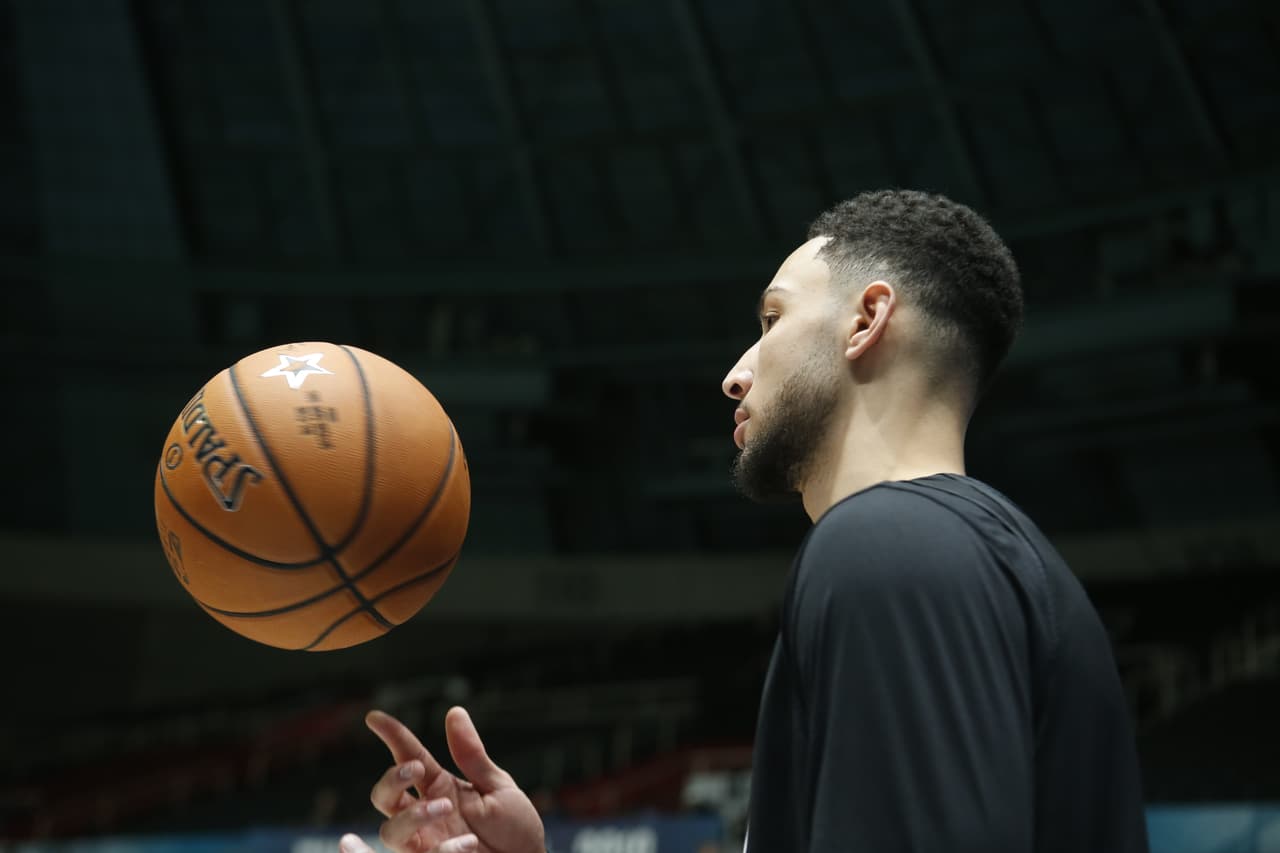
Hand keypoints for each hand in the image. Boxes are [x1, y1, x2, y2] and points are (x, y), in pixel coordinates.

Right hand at [338, 706, 544, 852]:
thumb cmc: (515, 829)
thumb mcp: (498, 788)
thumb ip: (472, 756)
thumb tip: (454, 712)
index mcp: (440, 788)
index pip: (409, 757)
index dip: (392, 736)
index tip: (374, 717)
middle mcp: (426, 815)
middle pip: (384, 796)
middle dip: (392, 779)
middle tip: (416, 769)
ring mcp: (427, 843)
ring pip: (390, 831)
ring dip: (413, 817)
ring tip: (445, 807)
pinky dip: (444, 851)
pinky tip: (468, 845)